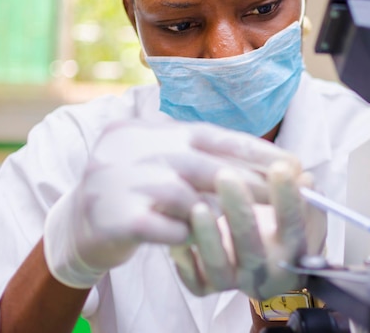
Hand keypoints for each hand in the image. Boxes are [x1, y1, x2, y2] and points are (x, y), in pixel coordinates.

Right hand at [43, 119, 298, 288]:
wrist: (77, 225)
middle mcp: (133, 149)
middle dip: (251, 182)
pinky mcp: (115, 217)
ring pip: (188, 197)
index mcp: (148, 130)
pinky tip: (197, 239)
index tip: (292, 163)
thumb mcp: (160, 158)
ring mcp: (120, 181)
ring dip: (219, 212)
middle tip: (285, 196)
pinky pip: (167, 229)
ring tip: (242, 223)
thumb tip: (265, 161)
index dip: (255, 151)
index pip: (211, 135)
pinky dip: (188, 235)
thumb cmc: (134, 190)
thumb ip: (198, 152)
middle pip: (204, 165)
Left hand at [170, 161, 326, 299]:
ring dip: (208, 238)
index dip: (287, 197)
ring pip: (220, 267)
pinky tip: (177, 232)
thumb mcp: (304, 209)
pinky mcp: (209, 286)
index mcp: (292, 250)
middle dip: (239, 211)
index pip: (292, 224)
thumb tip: (303, 178)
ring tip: (198, 207)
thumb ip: (304, 194)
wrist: (270, 264)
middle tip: (226, 176)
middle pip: (252, 247)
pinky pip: (194, 282)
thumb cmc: (283, 224)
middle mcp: (265, 270)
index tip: (280, 167)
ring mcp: (236, 280)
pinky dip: (183, 261)